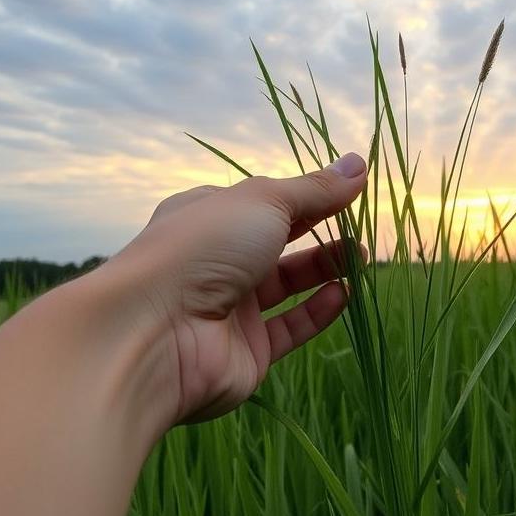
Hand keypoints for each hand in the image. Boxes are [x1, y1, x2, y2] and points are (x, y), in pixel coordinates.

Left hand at [105, 152, 367, 426]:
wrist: (153, 335)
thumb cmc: (203, 248)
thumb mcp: (265, 202)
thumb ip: (315, 190)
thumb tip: (358, 164)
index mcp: (208, 216)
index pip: (264, 201)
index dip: (305, 194)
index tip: (348, 188)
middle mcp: (215, 260)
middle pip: (277, 242)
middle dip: (320, 232)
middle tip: (359, 229)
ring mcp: (228, 308)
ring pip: (285, 285)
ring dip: (324, 270)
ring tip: (361, 258)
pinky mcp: (245, 351)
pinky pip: (288, 327)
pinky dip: (317, 311)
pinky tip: (343, 294)